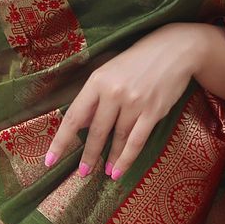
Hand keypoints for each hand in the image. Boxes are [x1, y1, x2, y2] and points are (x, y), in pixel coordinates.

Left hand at [44, 23, 212, 182]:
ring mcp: (134, 103)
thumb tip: (79, 125)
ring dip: (110, 158)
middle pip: (96, 131)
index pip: (74, 116)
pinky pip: (136, 141)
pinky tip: (119, 170)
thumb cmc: (137, 61)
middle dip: (88, 155)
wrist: (175, 50)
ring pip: (117, 138)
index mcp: (98, 81)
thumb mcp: (109, 72)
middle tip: (82, 173)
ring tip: (104, 171)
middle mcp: (114, 92)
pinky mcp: (153, 112)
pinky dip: (127, 159)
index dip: (61, 140)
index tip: (50, 159)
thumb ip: (93, 98)